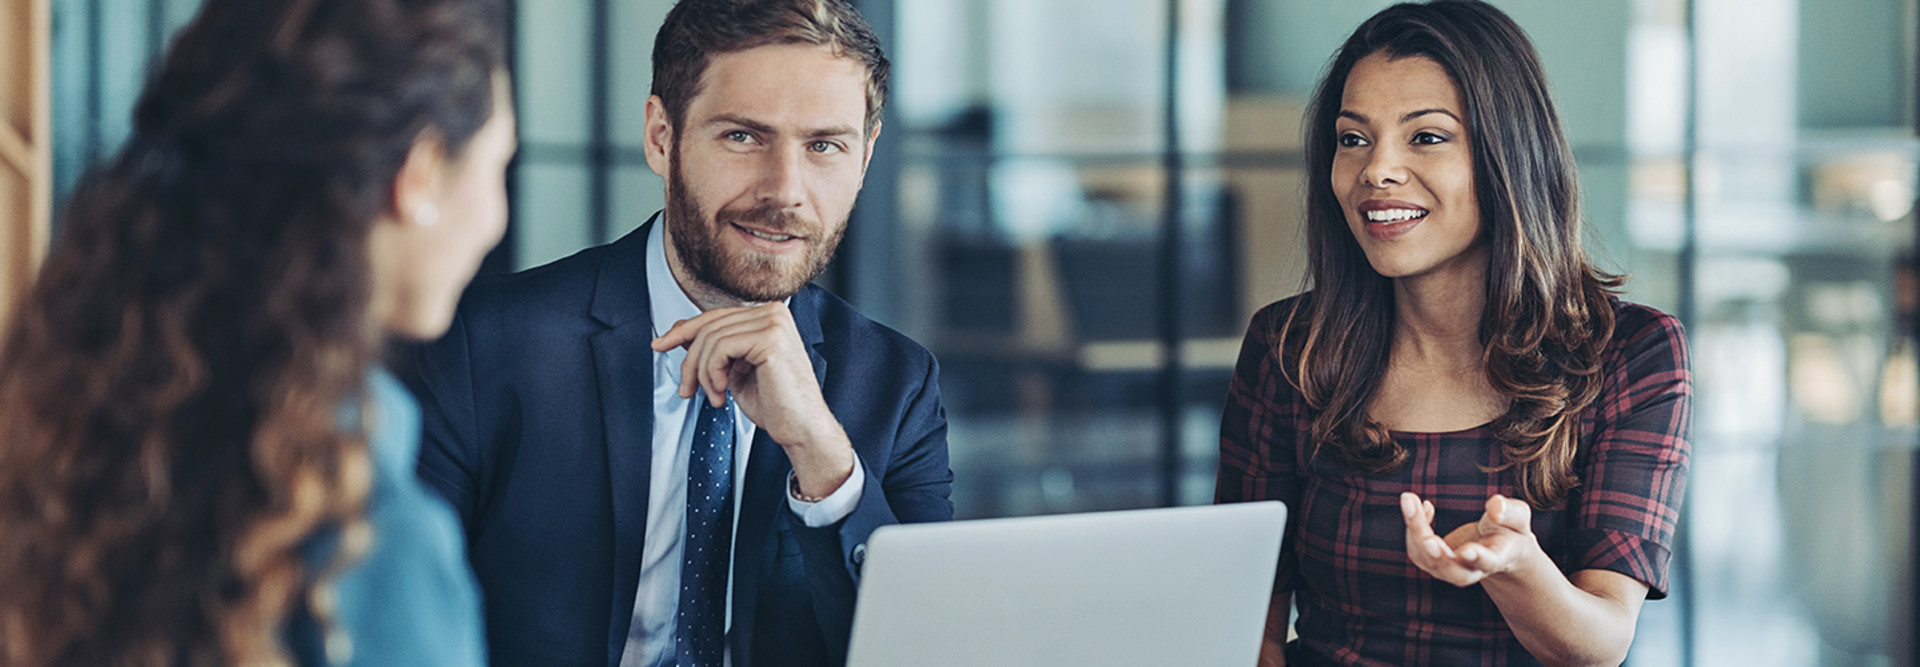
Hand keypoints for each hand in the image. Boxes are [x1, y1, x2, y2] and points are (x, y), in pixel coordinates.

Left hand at [652, 303, 853, 495]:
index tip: (659, 344)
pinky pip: (720, 348)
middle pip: (709, 326)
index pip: (715, 316)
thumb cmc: (774, 405)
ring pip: (711, 338)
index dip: (683, 331)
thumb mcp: (733, 370)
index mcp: (768, 316)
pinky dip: (712, 374)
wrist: (800, 429)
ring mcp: (774, 323)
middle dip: (690, 361)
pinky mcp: (770, 338)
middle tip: (687, 390)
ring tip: (714, 396)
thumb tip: (679, 330)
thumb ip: (712, 348)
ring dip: (703, 373)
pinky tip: (723, 392)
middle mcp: (773, 312)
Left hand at [1400, 492, 1538, 586]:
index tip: (1467, 551)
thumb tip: (1494, 505)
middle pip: (1449, 568)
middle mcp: (1470, 569)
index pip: (1487, 562)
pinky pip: (1417, 548)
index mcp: (1497, 558)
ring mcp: (1449, 569)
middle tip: (1427, 538)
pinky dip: (1414, 524)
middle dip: (1435, 553)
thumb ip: (1510, 512)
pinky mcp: (1433, 561)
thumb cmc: (1510, 531)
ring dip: (1415, 529)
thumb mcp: (1519, 519)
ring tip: (1409, 498)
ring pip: (1426, 558)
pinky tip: (1420, 503)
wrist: (1498, 548)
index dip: (1477, 558)